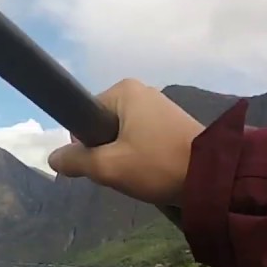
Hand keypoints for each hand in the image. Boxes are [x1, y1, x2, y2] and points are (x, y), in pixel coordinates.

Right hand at [47, 78, 204, 206]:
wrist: (213, 176)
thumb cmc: (157, 164)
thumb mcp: (109, 166)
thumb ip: (76, 161)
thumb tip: (53, 158)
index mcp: (123, 90)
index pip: (84, 117)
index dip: (85, 144)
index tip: (102, 162)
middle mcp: (141, 90)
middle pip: (102, 126)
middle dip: (105, 150)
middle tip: (122, 170)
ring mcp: (158, 105)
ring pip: (121, 134)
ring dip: (122, 155)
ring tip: (139, 172)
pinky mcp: (172, 122)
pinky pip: (140, 137)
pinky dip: (140, 154)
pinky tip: (151, 169)